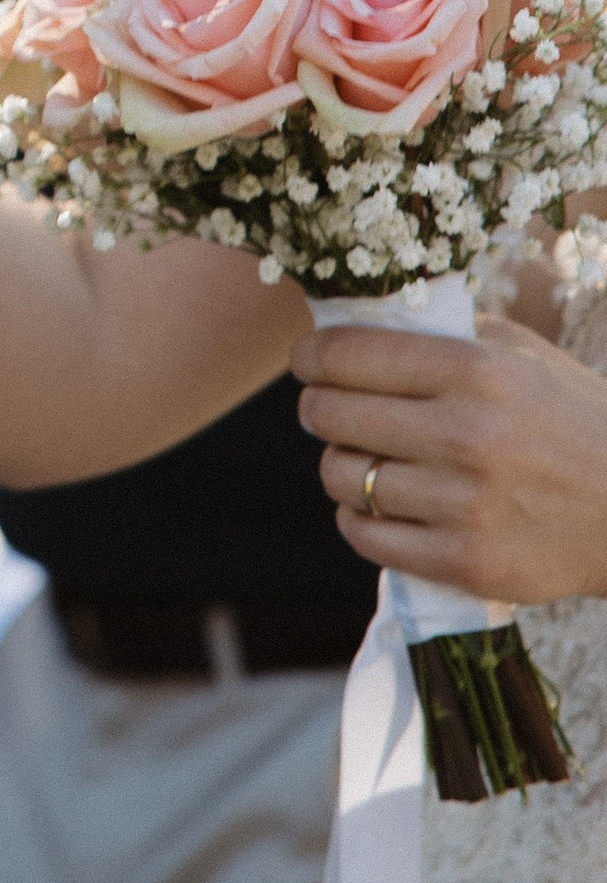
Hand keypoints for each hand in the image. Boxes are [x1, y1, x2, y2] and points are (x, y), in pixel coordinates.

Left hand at [295, 312, 606, 606]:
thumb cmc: (573, 419)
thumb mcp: (522, 355)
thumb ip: (445, 334)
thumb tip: (358, 320)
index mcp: (478, 371)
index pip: (346, 354)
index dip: (311, 356)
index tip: (308, 361)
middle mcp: (469, 436)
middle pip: (331, 415)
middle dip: (318, 408)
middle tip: (327, 409)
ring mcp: (467, 505)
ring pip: (342, 477)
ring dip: (340, 465)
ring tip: (362, 458)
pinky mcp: (468, 562)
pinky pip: (367, 537)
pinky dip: (358, 518)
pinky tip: (375, 505)